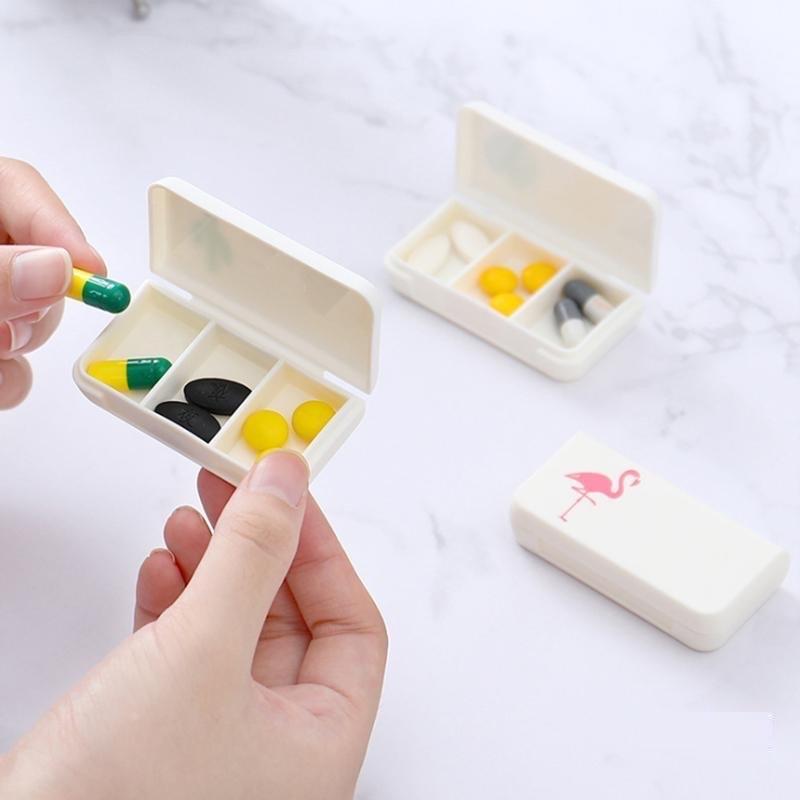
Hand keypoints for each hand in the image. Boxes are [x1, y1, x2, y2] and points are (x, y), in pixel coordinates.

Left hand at [0, 158, 104, 408]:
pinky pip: (13, 367)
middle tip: (4, 330)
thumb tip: (57, 269)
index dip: (61, 227)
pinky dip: (5, 381)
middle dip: (32, 307)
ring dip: (13, 352)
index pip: (18, 188)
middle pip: (38, 265)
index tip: (95, 273)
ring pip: (29, 324)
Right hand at [0, 451, 386, 798]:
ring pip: (234, 627)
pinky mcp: (165, 733)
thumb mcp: (202, 653)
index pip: (350, 622)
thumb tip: (285, 483)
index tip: (289, 492)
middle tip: (233, 488)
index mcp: (319, 742)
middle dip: (258, 547)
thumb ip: (250, 558)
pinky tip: (161, 570)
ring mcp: (220, 738)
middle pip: (288, 616)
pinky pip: (188, 649)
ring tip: (190, 519)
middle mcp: (278, 745)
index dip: (321, 549)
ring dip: (213, 566)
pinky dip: (175, 601)